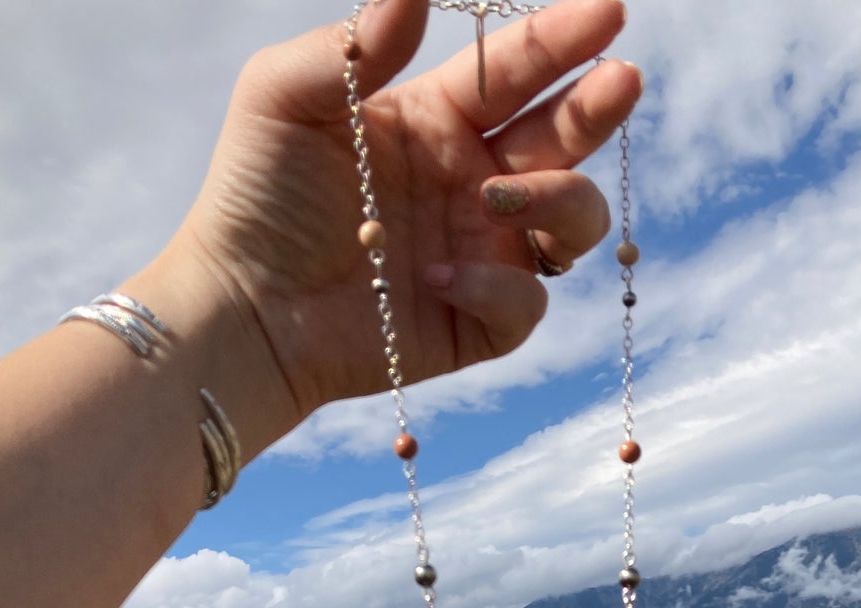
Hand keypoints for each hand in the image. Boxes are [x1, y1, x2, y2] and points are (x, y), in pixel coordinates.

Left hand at [168, 0, 640, 450]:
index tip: (607, 9)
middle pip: (563, 138)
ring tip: (499, 192)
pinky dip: (496, 286)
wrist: (241, 305)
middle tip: (620, 81)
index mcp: (437, 117)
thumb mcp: (284, 97)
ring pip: (571, 221)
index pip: (514, 70)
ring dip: (557, 198)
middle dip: (596, 108)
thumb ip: (351, 45)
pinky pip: (526, 303)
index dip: (561, 39)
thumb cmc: (254, 196)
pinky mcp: (477, 322)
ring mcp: (482, 251)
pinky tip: (440, 274)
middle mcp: (473, 180)